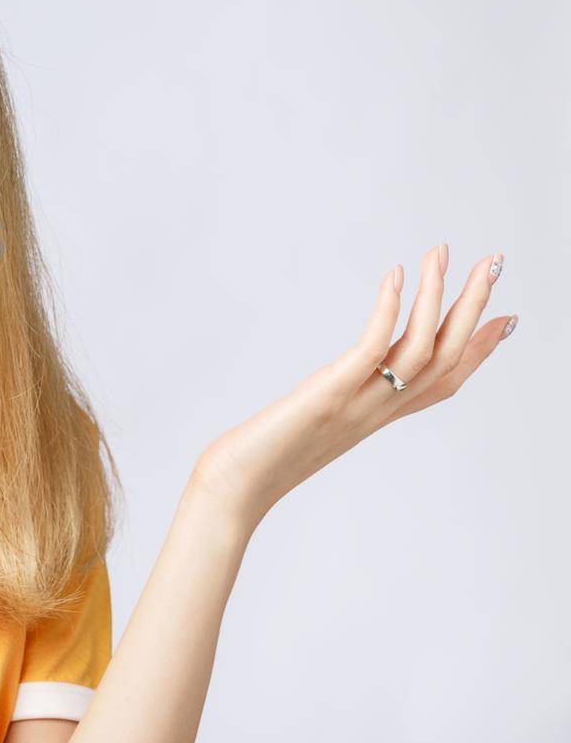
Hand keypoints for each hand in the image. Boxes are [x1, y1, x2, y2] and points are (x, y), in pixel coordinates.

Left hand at [190, 243, 515, 530]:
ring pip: (420, 348)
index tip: (506, 317)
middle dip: (474, 308)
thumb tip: (335, 385)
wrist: (235, 489)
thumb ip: (333, 403)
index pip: (443, 382)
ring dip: (438, 297)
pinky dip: (388, 312)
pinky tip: (395, 276)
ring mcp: (357, 404)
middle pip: (444, 357)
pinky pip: (372, 350)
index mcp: (377, 418)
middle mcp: (377, 412)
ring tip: (442, 252)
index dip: (478, 351)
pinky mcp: (328, 395)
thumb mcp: (310, 425)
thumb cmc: (260, 461)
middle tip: (495, 262)